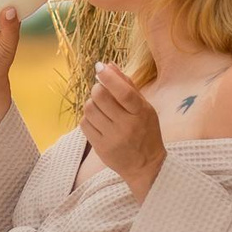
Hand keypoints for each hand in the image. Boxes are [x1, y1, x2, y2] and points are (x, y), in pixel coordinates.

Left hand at [82, 62, 165, 198]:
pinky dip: (88, 118)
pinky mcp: (101, 148)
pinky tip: (97, 120)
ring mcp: (113, 138)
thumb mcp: (144, 108)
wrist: (145, 166)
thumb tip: (109, 65)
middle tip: (100, 90)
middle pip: (101, 97)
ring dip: (91, 103)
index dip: (110, 78)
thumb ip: (128, 86)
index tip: (100, 67)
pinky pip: (84, 124)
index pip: (124, 92)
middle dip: (97, 89)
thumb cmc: (146, 132)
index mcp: (141, 113)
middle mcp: (127, 126)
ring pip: (90, 109)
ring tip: (100, 107)